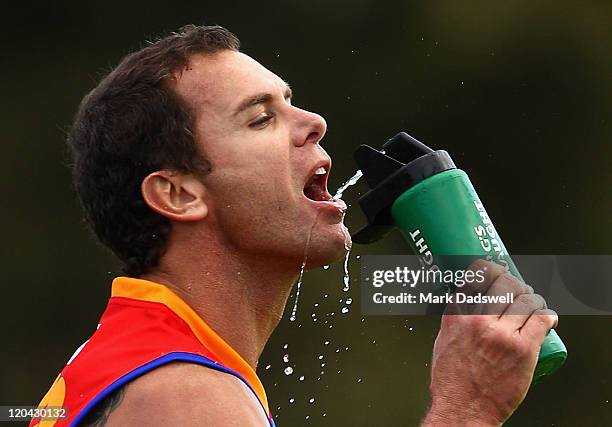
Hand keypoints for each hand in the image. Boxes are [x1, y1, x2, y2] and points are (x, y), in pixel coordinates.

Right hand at [422, 260, 557, 425]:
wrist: (464, 408)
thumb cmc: (452, 380)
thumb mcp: (443, 339)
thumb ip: (455, 318)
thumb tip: (469, 302)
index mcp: (456, 315)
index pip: (476, 276)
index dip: (491, 268)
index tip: (496, 270)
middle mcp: (478, 320)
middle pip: (505, 283)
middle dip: (515, 282)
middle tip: (518, 289)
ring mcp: (502, 334)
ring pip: (526, 299)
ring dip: (533, 298)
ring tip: (534, 305)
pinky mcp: (522, 350)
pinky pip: (541, 320)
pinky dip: (547, 314)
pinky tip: (547, 317)